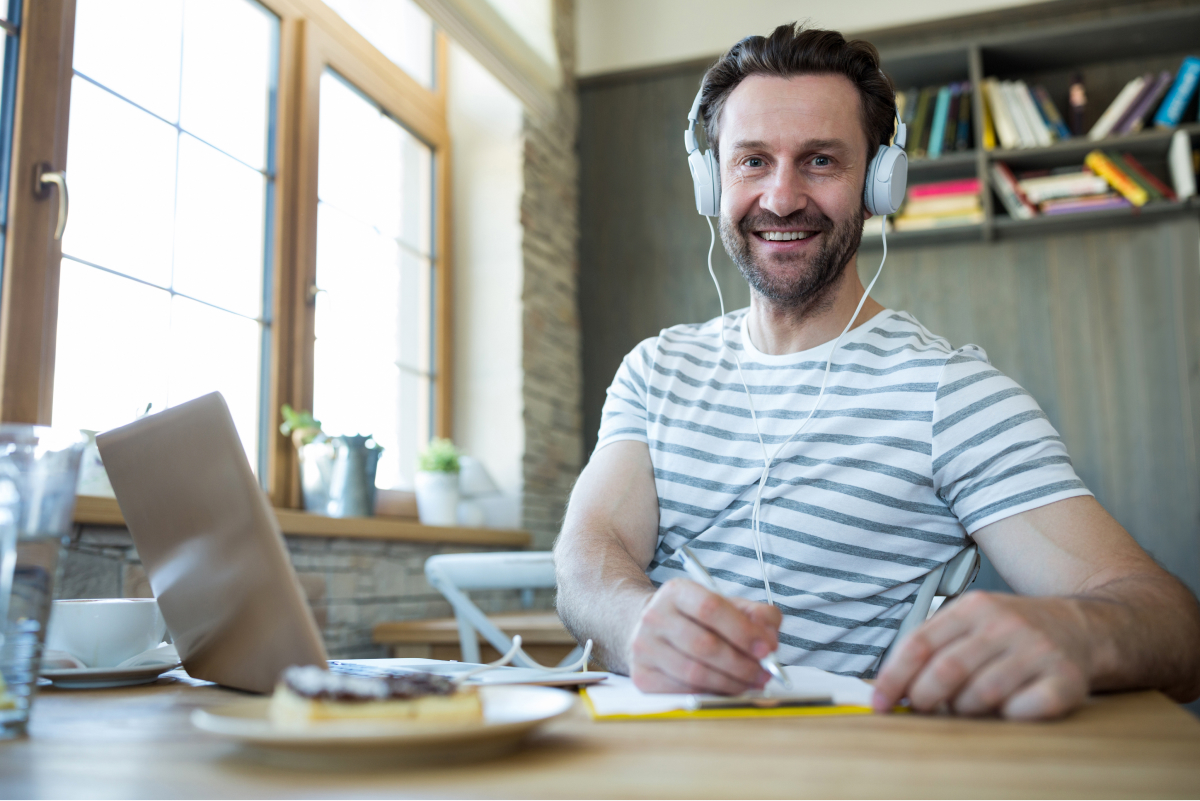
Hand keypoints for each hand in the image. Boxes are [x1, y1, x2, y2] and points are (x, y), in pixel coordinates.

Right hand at [628, 578, 781, 693]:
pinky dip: (710, 694)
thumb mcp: (727, 605)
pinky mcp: (642, 676)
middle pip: (703, 645)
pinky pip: (682, 692)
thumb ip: (756, 615)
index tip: (768, 648)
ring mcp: (644, 647)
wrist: (652, 628)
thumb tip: (769, 639)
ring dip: (730, 683)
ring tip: (750, 683)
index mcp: (676, 591)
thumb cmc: (697, 619)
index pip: (710, 608)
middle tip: (764, 673)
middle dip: (741, 664)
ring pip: (694, 673)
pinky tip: (726, 690)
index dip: (743, 630)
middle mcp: (654, 616)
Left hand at [872, 591, 1090, 719]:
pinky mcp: (1066, 679)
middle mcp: (1004, 625)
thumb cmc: (1014, 634)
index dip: (894, 677)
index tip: (880, 704)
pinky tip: (1008, 709)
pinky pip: (1024, 710)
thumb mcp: (972, 622)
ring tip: (968, 706)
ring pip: (981, 694)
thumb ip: (934, 646)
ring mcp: (1037, 650)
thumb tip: (889, 688)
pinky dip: (1008, 717)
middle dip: (925, 698)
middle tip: (922, 709)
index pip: (920, 644)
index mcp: (973, 608)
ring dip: (966, 710)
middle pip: (946, 670)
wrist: (1087, 627)